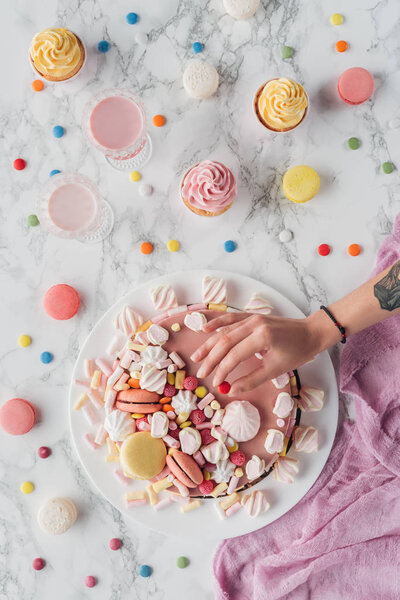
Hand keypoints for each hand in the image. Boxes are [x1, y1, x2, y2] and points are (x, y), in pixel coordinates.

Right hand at [190, 311, 337, 394]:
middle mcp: (254, 324)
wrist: (311, 333)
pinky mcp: (252, 316)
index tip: (216, 383)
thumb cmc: (297, 352)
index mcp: (262, 337)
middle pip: (225, 342)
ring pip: (224, 330)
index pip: (234, 355)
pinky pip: (230, 319)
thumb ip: (251, 380)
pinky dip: (217, 323)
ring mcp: (252, 318)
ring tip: (197, 357)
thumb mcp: (276, 370)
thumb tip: (231, 390)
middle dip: (211, 359)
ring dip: (209, 344)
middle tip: (202, 373)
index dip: (222, 370)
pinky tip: (204, 329)